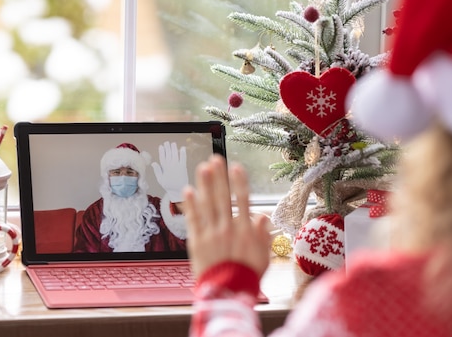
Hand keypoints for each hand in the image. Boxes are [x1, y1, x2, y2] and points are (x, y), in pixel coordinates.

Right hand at [151, 141, 187, 202]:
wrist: (178, 191)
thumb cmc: (169, 186)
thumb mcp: (160, 179)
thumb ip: (157, 170)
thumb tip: (153, 163)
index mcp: (164, 168)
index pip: (162, 157)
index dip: (162, 151)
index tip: (161, 146)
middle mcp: (170, 166)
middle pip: (168, 154)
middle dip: (167, 148)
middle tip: (167, 142)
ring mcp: (177, 166)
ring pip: (175, 154)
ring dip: (174, 148)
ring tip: (173, 144)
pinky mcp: (183, 167)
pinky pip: (183, 158)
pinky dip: (183, 153)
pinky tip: (182, 148)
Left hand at [183, 155, 271, 279]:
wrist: (227, 293)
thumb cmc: (247, 276)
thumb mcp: (264, 256)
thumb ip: (262, 235)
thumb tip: (262, 216)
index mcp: (245, 230)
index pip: (243, 199)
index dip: (239, 182)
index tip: (237, 166)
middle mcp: (227, 228)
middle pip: (223, 196)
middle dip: (219, 176)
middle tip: (215, 158)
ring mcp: (210, 233)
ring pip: (207, 204)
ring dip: (205, 184)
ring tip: (202, 167)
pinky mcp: (196, 241)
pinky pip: (193, 219)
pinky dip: (190, 204)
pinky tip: (187, 191)